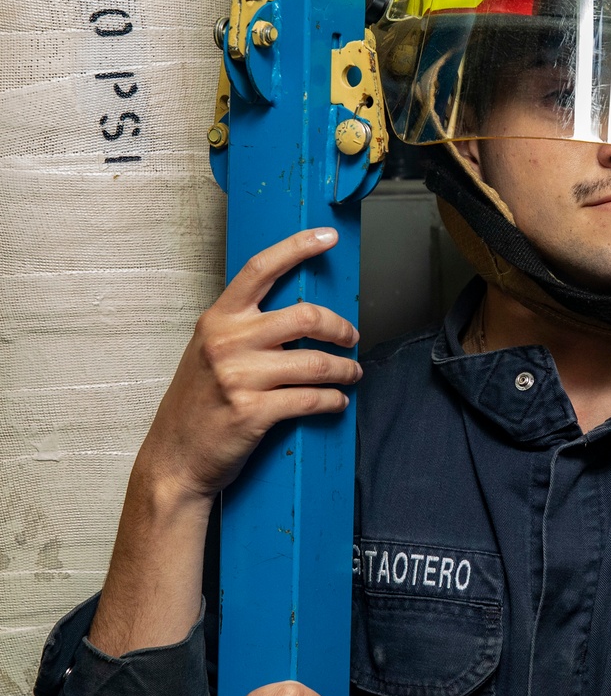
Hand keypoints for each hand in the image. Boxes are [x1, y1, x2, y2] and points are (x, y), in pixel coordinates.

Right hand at [140, 228, 361, 502]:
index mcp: (218, 319)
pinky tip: (337, 401)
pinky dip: (333, 400)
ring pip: (316, 363)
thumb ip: (244, 329)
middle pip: (305, 316)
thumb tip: (298, 315)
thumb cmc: (197, 404)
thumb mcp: (209, 352)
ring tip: (351, 373)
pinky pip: (311, 399)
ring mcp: (239, 377)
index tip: (327, 236)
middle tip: (351, 336)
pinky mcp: (253, 412)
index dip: (297, 247)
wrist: (174, 459)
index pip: (261, 269)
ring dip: (345, 369)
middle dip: (340, 327)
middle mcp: (227, 342)